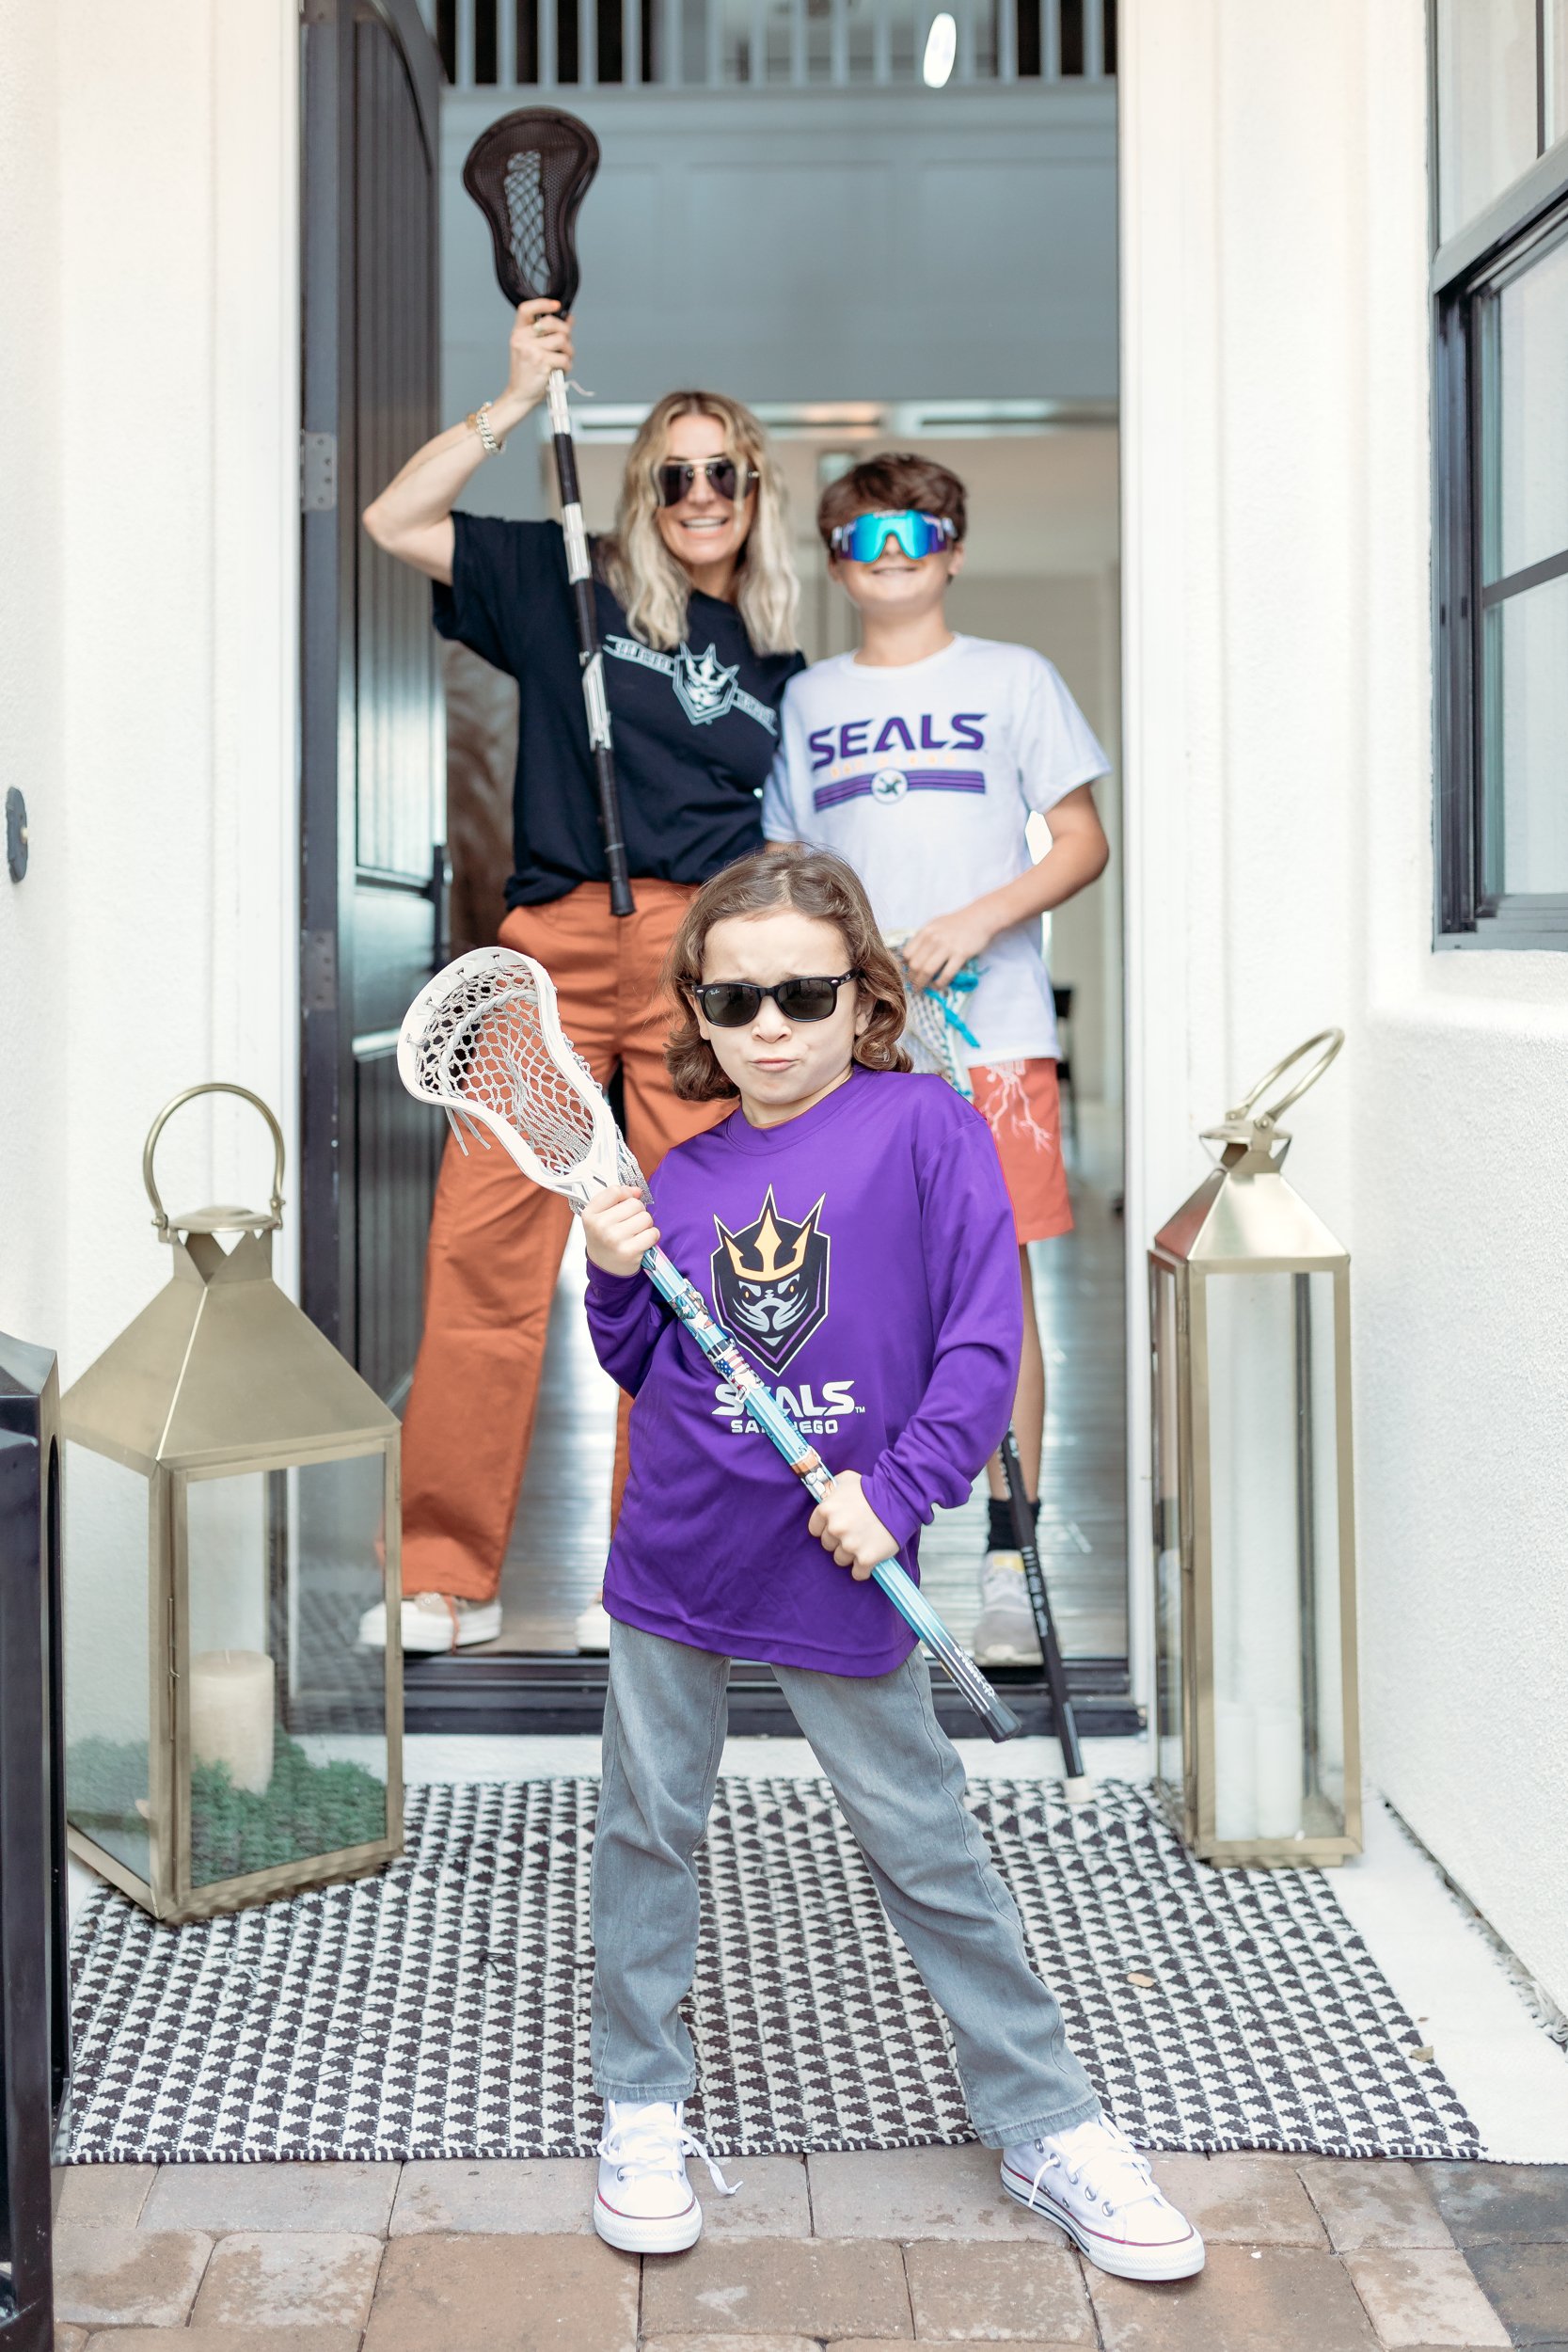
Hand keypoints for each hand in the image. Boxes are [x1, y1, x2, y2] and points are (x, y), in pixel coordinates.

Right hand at [495, 299, 575, 428]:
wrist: (520, 395)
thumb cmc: (528, 373)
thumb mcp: (533, 349)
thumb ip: (549, 333)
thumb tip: (569, 318)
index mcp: (518, 333)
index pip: (526, 309)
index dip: (542, 303)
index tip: (556, 306)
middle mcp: (522, 339)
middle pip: (551, 323)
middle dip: (565, 331)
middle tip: (565, 343)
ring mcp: (531, 350)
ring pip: (562, 340)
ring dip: (568, 351)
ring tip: (563, 360)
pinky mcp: (542, 362)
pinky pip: (564, 358)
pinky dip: (567, 365)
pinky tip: (561, 370)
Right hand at [582, 1184, 657, 1276]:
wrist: (605, 1268)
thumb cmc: (605, 1239)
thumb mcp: (601, 1216)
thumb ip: (617, 1198)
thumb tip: (637, 1191)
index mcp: (590, 1214)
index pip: (615, 1191)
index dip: (626, 1195)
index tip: (625, 1203)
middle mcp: (600, 1226)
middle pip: (634, 1204)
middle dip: (638, 1212)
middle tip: (630, 1224)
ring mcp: (614, 1239)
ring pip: (645, 1217)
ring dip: (645, 1225)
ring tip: (635, 1233)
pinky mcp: (629, 1252)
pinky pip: (652, 1233)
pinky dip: (651, 1237)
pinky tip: (641, 1242)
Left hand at [808, 1469, 896, 1581]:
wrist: (899, 1498)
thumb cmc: (872, 1487)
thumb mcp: (846, 1479)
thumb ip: (831, 1489)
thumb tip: (825, 1495)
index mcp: (826, 1510)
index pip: (815, 1529)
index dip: (826, 1528)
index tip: (837, 1527)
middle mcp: (835, 1529)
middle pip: (828, 1545)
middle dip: (839, 1540)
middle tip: (855, 1532)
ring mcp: (850, 1545)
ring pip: (841, 1559)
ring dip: (851, 1554)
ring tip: (864, 1543)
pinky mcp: (866, 1559)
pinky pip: (858, 1573)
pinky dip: (863, 1570)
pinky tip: (870, 1559)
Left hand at [900, 902, 995, 990]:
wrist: (980, 917)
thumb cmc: (957, 922)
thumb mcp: (935, 925)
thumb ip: (923, 938)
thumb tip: (910, 957)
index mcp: (925, 931)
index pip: (907, 953)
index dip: (905, 966)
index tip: (909, 973)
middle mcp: (933, 939)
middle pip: (915, 964)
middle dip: (912, 978)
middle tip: (914, 985)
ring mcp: (947, 947)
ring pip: (927, 971)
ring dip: (922, 983)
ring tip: (922, 989)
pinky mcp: (960, 954)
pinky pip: (946, 974)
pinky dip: (940, 983)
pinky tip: (938, 986)